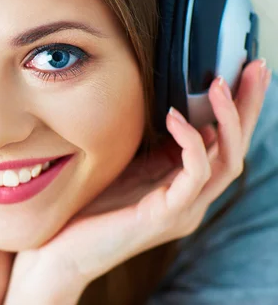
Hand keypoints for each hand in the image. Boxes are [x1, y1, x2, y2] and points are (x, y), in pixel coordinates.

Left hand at [3, 59, 270, 304]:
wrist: (62, 250)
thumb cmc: (90, 205)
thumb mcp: (128, 166)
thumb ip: (154, 147)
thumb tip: (171, 109)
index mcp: (183, 187)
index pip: (222, 144)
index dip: (236, 108)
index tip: (241, 70)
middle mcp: (191, 199)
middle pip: (235, 149)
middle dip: (247, 107)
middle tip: (255, 68)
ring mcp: (184, 210)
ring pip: (226, 161)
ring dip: (227, 120)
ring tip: (221, 84)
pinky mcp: (167, 216)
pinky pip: (194, 175)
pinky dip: (191, 142)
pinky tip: (177, 116)